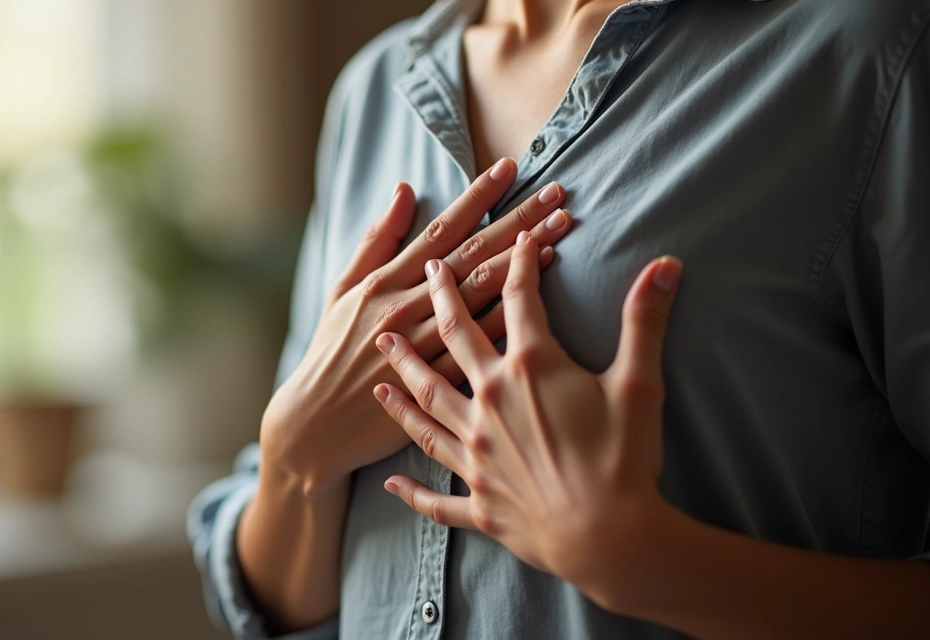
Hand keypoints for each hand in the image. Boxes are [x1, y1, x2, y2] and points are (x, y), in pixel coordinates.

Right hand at [261, 159, 573, 494]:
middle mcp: (405, 307)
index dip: (477, 197)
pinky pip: (480, 344)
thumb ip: (377, 240)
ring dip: (524, 260)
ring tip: (559, 231)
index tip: (509, 168)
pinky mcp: (436, 382)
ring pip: (481, 294)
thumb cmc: (330, 353)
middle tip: (556, 193)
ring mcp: (423, 345)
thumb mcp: (342, 290)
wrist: (316, 424)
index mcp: (384, 282)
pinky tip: (540, 292)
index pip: (440, 230)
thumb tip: (405, 189)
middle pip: (472, 255)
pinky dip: (510, 313)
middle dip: (517, 220)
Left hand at [374, 230, 682, 593]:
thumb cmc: (624, 460)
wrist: (608, 538)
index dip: (519, 264)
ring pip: (425, 407)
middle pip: (454, 339)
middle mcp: (488, 402)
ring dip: (402, 377)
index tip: (517, 240)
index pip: (518, 301)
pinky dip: (410, 491)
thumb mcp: (640, 384)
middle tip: (423, 272)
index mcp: (529, 368)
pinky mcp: (476, 499)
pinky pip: (434, 496)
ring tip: (381, 354)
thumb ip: (645, 322)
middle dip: (439, 300)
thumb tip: (666, 265)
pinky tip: (389, 483)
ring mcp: (475, 451)